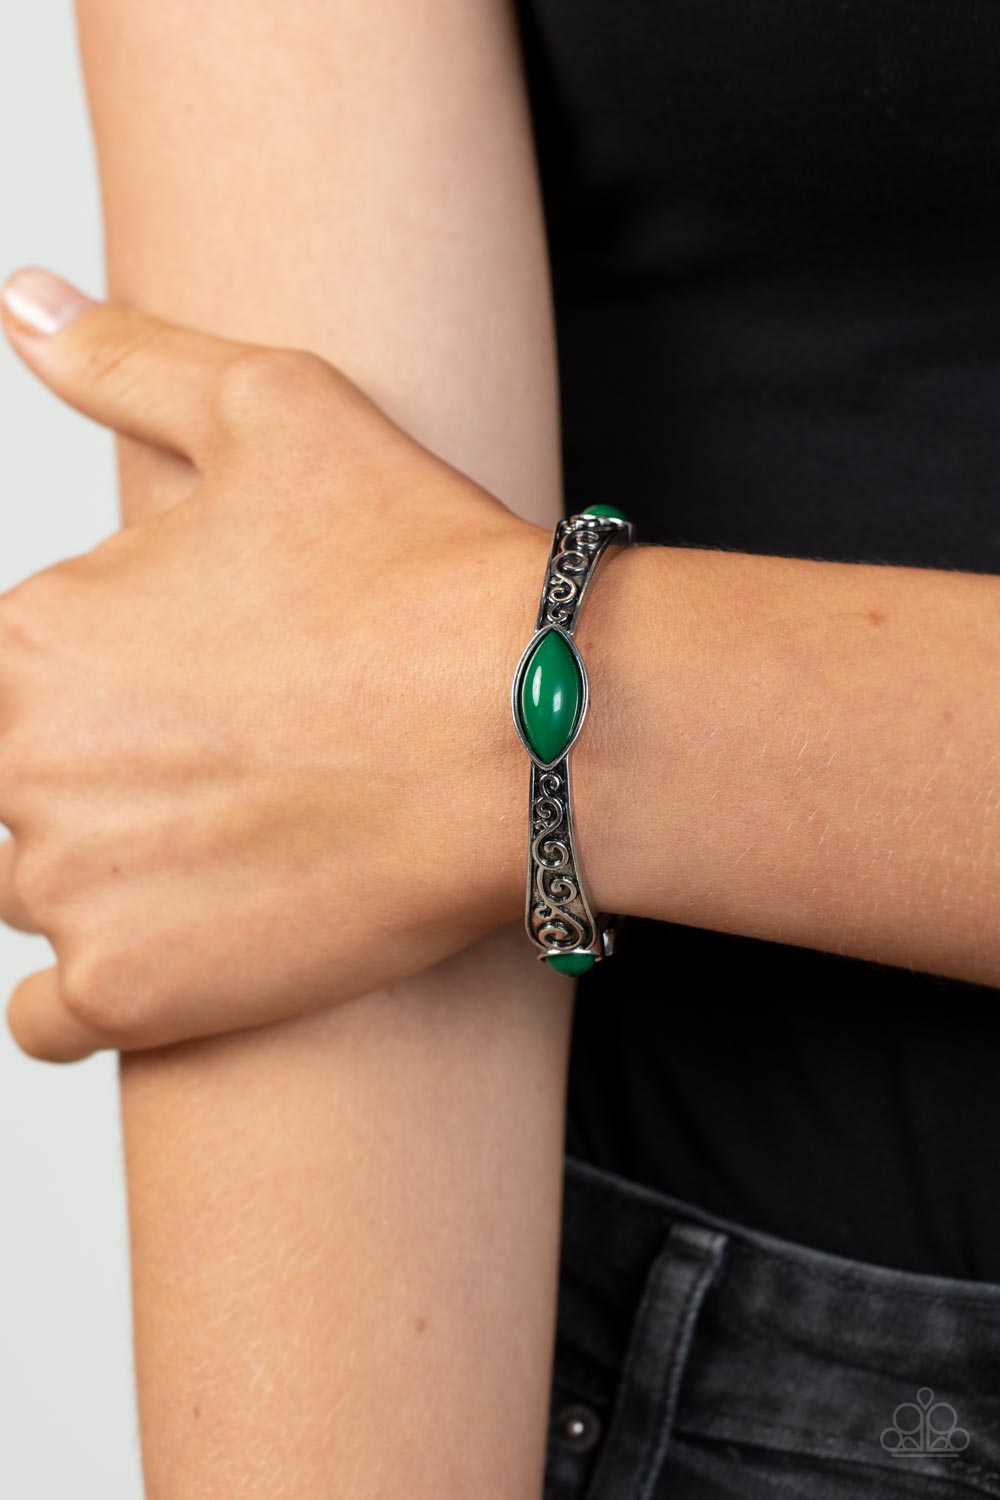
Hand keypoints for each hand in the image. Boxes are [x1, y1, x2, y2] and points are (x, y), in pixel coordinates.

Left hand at [0, 269, 549, 1060]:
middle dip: (92, 775)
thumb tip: (20, 300)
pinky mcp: (133, 995)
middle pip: (9, 789)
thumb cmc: (417, 564)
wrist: (533, 726)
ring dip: (103, 874)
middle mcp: (23, 765)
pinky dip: (94, 991)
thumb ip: (121, 360)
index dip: (81, 686)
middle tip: (215, 767)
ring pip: (29, 893)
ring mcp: (71, 891)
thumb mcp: (269, 408)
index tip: (168, 699)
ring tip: (223, 843)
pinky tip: (178, 942)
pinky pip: (43, 1021)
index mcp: (29, 635)